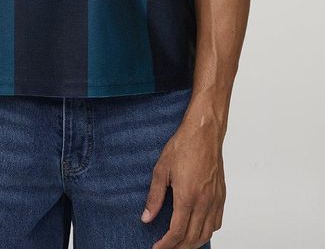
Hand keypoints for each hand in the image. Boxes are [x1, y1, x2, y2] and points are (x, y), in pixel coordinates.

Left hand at [140, 117, 225, 248]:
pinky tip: (198, 229)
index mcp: (187, 196)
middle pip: (192, 238)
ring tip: (180, 244)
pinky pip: (217, 222)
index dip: (166, 245)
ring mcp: (215, 199)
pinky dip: (207, 232)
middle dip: (178, 248)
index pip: (177, 232)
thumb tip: (147, 217)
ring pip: (207, 233)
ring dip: (193, 243)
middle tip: (166, 248)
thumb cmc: (183, 146)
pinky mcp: (221, 195)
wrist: (204, 132)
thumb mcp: (161, 169)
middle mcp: (204, 201)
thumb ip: (154, 196)